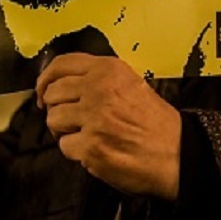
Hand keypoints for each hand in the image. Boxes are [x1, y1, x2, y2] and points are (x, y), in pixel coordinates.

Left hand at [36, 53, 181, 199]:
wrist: (178, 155)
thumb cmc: (156, 124)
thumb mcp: (131, 84)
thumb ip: (99, 79)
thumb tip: (61, 85)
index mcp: (109, 70)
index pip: (62, 64)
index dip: (45, 79)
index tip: (42, 91)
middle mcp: (99, 89)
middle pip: (53, 93)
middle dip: (55, 108)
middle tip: (69, 120)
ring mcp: (94, 119)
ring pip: (54, 120)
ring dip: (64, 131)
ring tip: (84, 135)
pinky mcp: (91, 147)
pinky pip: (64, 146)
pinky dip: (75, 152)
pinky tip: (93, 150)